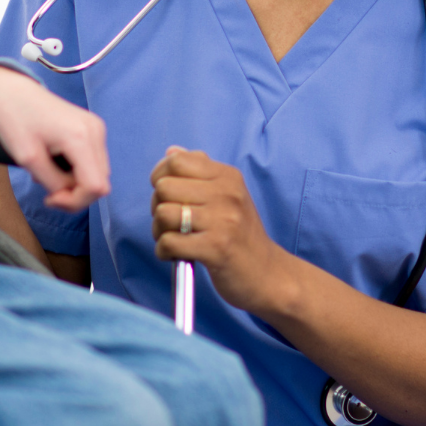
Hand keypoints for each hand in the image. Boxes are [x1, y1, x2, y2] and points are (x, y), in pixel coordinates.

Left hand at [0, 67, 109, 210]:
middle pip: (101, 183)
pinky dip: (77, 171)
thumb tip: (69, 196)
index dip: (75, 201)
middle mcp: (95, 131)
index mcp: (81, 137)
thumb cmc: (15, 119)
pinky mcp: (92, 128)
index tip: (50, 198)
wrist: (11, 91)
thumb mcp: (28, 159)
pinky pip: (93, 162)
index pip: (96, 187)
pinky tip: (56, 163)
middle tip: (48, 190)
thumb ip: (54, 183)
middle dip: (75, 194)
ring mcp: (96, 128)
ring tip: (49, 173)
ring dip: (75, 183)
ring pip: (98, 174)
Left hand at [150, 147, 288, 311]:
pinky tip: (176, 254)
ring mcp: (222, 220)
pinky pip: (169, 242)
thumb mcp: (228, 195)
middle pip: (164, 187)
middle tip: (171, 222)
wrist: (267, 273)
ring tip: (173, 239)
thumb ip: (200, 172)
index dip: (160, 177)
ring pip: (163, 213)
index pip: (176, 161)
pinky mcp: (216, 248)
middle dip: (157, 206)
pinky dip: (164, 251)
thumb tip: (171, 152)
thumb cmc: (241, 235)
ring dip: (159, 231)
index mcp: (228, 176)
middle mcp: (227, 194)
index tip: (167, 195)